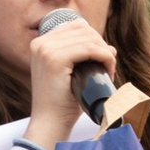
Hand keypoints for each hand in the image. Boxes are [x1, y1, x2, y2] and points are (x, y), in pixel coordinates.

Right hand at [24, 15, 117, 145]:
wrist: (50, 123)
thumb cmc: (63, 102)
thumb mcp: (72, 74)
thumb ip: (84, 57)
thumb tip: (109, 47)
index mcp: (40, 44)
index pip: (76, 26)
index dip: (95, 39)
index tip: (102, 59)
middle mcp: (40, 43)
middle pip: (83, 29)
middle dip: (101, 46)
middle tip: (107, 67)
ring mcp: (45, 50)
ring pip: (88, 38)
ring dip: (105, 53)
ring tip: (108, 70)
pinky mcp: (54, 59)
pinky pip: (89, 49)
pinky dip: (104, 57)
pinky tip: (107, 70)